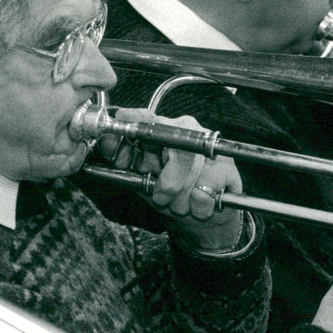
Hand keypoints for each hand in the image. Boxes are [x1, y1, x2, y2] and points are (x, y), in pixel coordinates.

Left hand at [99, 108, 242, 250]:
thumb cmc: (173, 193)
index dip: (133, 123)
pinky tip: (198, 206)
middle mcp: (190, 130)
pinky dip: (197, 207)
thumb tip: (105, 139)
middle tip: (162, 197)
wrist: (205, 214)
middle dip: (167, 185)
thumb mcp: (144, 178)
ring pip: (191, 176)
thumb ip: (125, 160)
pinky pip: (205, 192)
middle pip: (177, 152)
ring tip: (182, 203)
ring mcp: (211, 148)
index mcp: (166, 129)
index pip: (148, 118)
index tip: (120, 128)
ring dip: (181, 201)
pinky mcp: (228, 169)